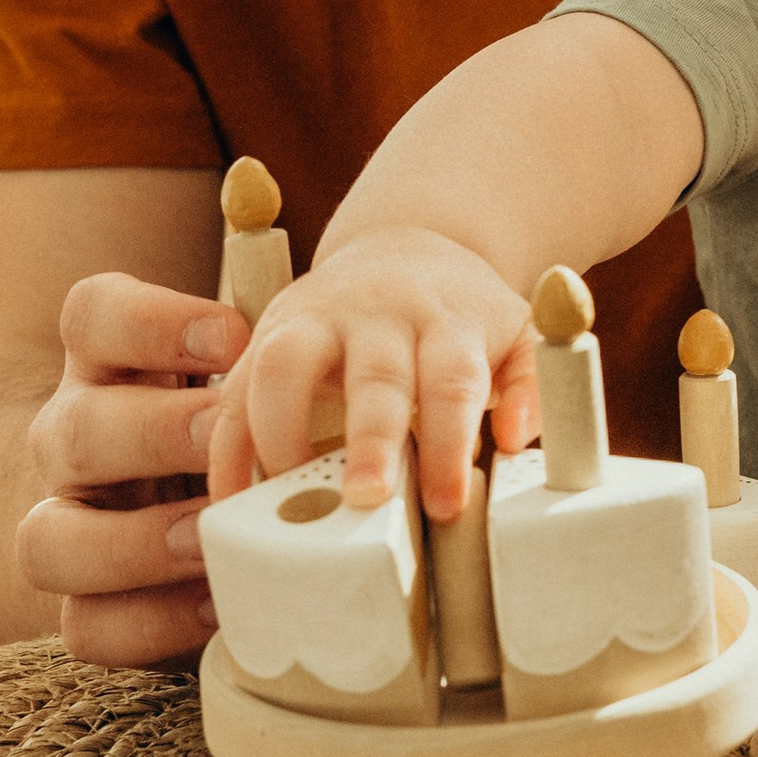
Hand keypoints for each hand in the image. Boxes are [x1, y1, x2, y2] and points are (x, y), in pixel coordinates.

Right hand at [12, 271, 247, 666]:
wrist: (238, 515)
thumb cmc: (259, 427)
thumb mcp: (261, 384)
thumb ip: (270, 370)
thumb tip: (319, 367)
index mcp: (109, 367)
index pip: (91, 316)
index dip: (151, 322)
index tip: (234, 338)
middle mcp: (74, 441)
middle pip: (69, 431)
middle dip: (152, 436)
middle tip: (224, 439)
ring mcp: (68, 528)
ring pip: (45, 540)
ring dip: (132, 543)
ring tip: (206, 539)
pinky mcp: (88, 607)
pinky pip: (85, 625)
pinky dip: (151, 620)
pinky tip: (215, 604)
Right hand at [212, 228, 537, 522]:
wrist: (402, 249)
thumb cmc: (464, 317)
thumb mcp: (518, 336)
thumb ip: (532, 385)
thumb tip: (515, 437)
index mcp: (446, 320)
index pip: (452, 381)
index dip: (448, 443)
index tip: (446, 505)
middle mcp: (377, 314)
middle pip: (371, 374)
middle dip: (367, 439)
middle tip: (366, 500)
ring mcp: (312, 319)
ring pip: (282, 364)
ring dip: (277, 436)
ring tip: (284, 507)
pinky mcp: (265, 336)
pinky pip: (234, 391)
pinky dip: (226, 447)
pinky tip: (229, 498)